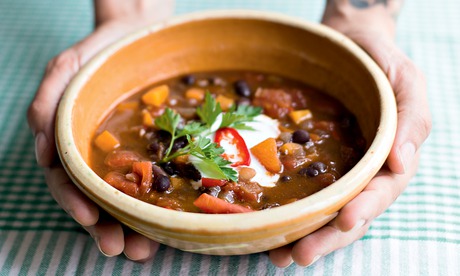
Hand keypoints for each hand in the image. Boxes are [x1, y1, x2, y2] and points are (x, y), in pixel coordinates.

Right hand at [27, 0, 173, 260]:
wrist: (141, 37)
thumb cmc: (100, 53)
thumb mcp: (66, 69)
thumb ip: (47, 104)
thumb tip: (42, 154)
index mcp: (74, 143)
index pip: (68, 181)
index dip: (76, 202)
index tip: (90, 220)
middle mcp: (101, 157)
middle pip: (100, 200)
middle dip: (108, 228)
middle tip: (124, 250)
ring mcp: (131, 157)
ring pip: (129, 199)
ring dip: (135, 228)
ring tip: (145, 250)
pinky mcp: (159, 152)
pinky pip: (159, 180)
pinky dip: (161, 203)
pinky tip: (169, 221)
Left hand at [268, 4, 431, 266]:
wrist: (347, 45)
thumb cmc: (380, 63)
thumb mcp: (407, 82)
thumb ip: (411, 120)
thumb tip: (402, 165)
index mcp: (390, 157)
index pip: (380, 190)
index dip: (364, 208)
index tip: (344, 222)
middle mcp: (362, 171)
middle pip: (348, 212)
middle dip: (326, 237)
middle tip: (300, 255)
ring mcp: (336, 170)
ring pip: (323, 211)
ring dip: (303, 235)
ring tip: (279, 255)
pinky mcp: (311, 163)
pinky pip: (301, 190)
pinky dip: (288, 213)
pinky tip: (269, 230)